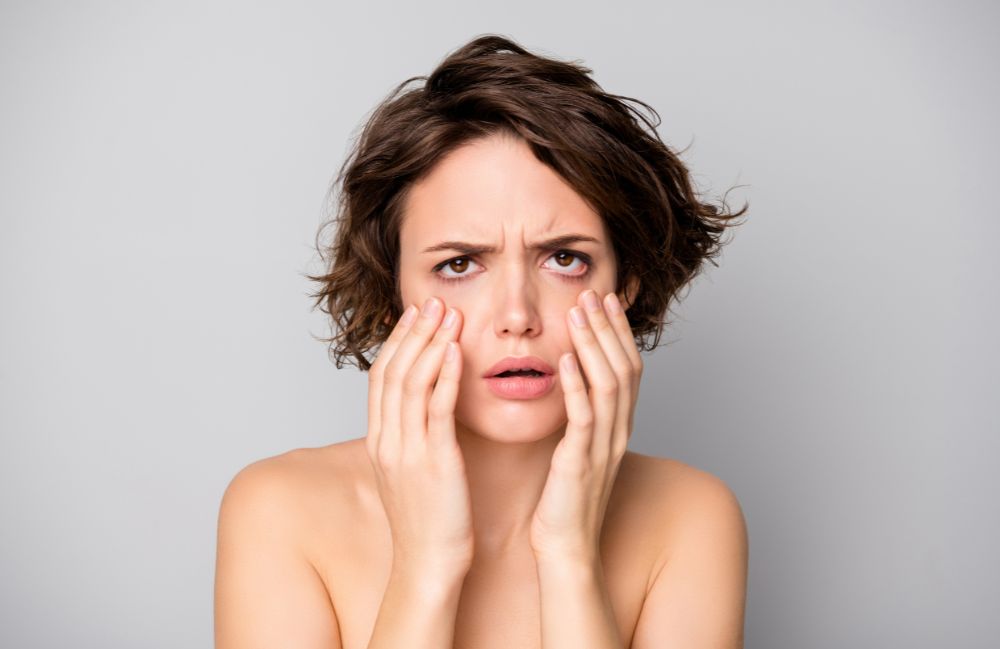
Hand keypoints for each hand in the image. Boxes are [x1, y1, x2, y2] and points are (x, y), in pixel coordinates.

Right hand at [366, 297, 473, 576]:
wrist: (428, 565)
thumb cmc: (428, 522)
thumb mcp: (410, 473)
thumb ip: (412, 438)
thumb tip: (423, 411)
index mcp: (380, 442)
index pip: (382, 378)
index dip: (398, 342)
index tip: (416, 315)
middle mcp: (387, 441)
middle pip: (392, 372)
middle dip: (413, 333)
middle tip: (433, 302)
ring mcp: (406, 450)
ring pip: (411, 383)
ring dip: (430, 344)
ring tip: (447, 314)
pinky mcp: (433, 462)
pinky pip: (435, 409)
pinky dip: (444, 376)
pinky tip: (456, 351)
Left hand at [529, 289, 642, 563]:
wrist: (566, 549)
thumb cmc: (565, 501)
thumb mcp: (578, 450)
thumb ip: (580, 417)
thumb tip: (570, 382)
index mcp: (616, 428)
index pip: (627, 368)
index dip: (617, 332)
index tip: (603, 300)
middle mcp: (617, 433)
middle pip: (624, 368)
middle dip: (609, 328)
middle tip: (593, 293)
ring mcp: (602, 447)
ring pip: (608, 385)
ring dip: (593, 345)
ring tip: (578, 314)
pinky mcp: (580, 463)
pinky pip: (583, 417)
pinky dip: (575, 385)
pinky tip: (563, 360)